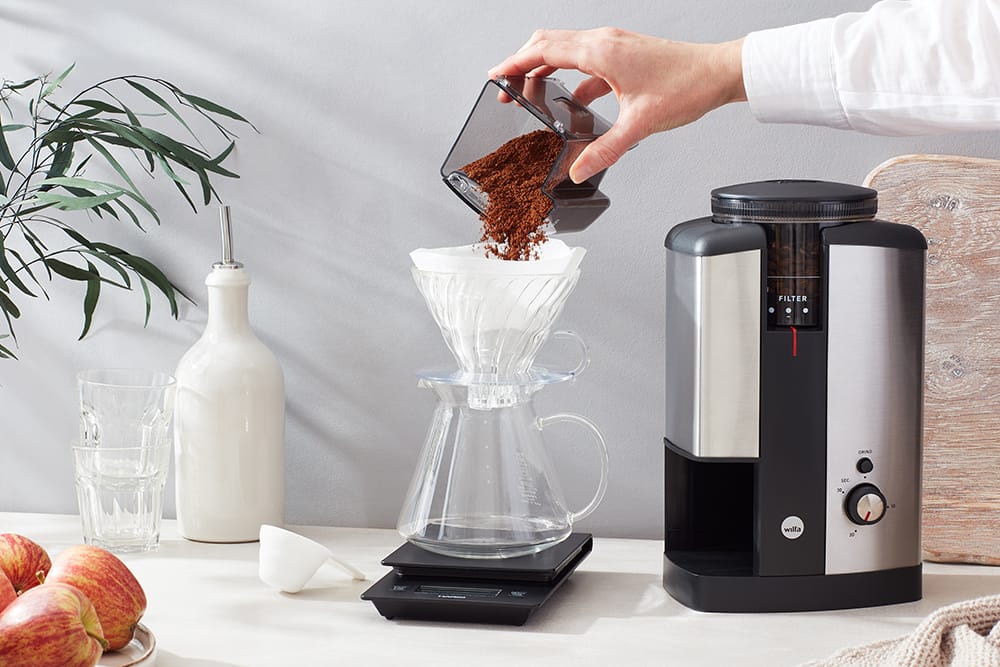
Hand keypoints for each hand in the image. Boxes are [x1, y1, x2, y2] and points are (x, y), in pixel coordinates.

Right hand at [489, 28, 745, 182]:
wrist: (719, 72)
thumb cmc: (687, 85)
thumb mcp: (641, 125)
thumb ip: (606, 150)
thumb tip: (577, 170)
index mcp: (601, 51)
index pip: (543, 51)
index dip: (514, 64)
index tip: (495, 76)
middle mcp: (604, 42)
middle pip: (547, 43)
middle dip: (521, 63)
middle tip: (504, 87)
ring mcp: (614, 46)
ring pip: (565, 50)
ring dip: (543, 68)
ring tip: (529, 92)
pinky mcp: (623, 55)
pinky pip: (585, 63)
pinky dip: (570, 78)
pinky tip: (570, 102)